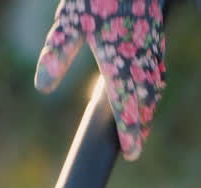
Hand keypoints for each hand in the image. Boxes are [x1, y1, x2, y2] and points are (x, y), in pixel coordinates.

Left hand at [35, 0, 166, 160]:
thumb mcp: (69, 21)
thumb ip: (57, 53)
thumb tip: (43, 86)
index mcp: (119, 58)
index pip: (127, 105)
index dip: (130, 132)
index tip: (131, 154)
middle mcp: (139, 56)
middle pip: (145, 101)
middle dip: (141, 126)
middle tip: (134, 148)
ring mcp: (151, 45)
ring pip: (153, 84)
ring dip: (148, 107)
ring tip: (140, 124)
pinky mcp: (154, 33)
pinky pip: (157, 67)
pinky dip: (153, 85)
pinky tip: (147, 89)